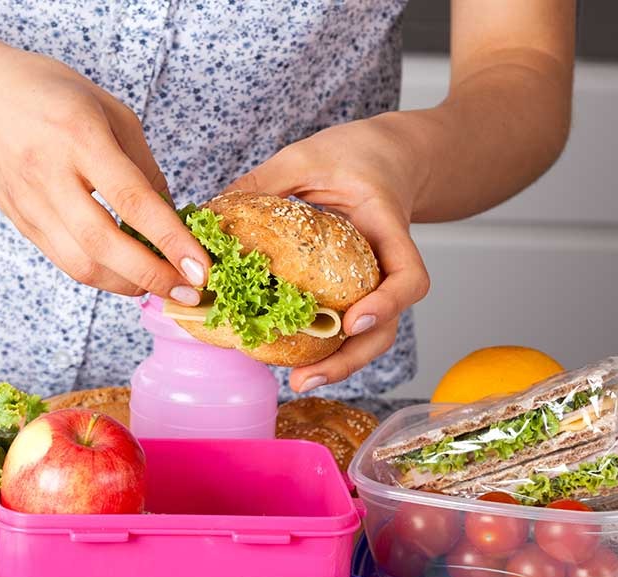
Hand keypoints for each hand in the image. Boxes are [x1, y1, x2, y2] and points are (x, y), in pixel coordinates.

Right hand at [0, 37, 207, 302]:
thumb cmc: (50, 93)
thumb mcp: (109, 109)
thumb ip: (142, 164)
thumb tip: (171, 217)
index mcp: (80, 136)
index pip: (133, 200)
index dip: (171, 241)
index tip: (202, 268)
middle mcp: (51, 174)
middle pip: (104, 244)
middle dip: (152, 276)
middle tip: (190, 290)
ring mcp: (31, 203)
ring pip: (81, 264)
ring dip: (127, 284)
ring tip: (161, 286)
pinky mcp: (22, 223)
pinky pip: (65, 262)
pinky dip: (102, 276)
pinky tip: (126, 275)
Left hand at [224, 114, 430, 391]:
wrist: (389, 157)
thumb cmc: (356, 154)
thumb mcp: (307, 157)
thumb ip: (265, 182)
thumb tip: (210, 213)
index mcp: (387, 229)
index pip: (408, 278)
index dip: (387, 305)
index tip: (352, 321)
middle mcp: (387, 266)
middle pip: (386, 326)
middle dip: (350, 359)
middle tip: (305, 378)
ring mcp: (373, 284)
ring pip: (368, 336)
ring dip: (336, 363)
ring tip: (298, 380)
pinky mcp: (355, 292)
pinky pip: (344, 324)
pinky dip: (322, 344)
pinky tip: (290, 355)